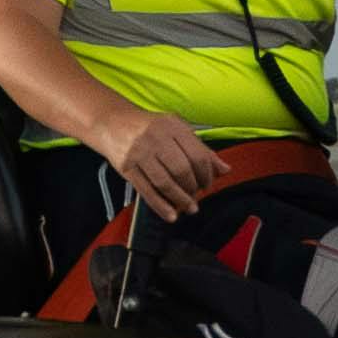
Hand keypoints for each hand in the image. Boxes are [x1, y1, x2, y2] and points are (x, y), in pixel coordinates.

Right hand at [93, 108, 228, 217]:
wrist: (111, 123)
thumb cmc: (148, 127)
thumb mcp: (177, 129)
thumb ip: (201, 149)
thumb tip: (225, 170)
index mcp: (173, 126)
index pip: (197, 155)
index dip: (207, 174)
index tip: (208, 184)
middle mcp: (156, 138)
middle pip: (182, 170)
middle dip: (194, 188)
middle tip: (197, 196)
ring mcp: (140, 153)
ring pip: (165, 182)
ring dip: (180, 200)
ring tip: (189, 208)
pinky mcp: (127, 167)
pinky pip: (146, 190)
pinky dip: (160, 206)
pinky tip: (171, 215)